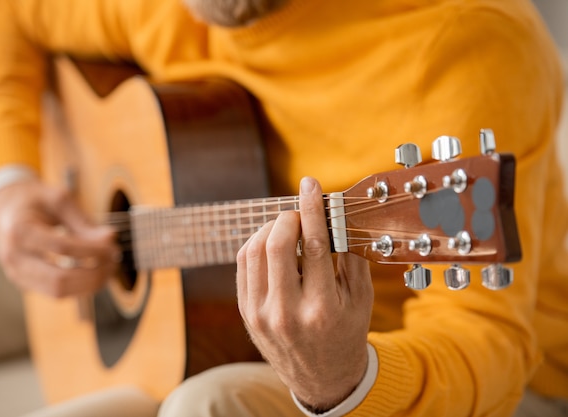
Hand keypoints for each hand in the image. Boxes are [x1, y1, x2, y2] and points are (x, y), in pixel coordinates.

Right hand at [0, 180, 119, 297]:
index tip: (112, 247)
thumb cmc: (33, 201)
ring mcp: (16, 274)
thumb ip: (83, 221)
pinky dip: (79, 287)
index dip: (92, 250)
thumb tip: (110, 239)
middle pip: (58, 279)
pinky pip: (55, 292)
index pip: (62, 248)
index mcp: (20, 231)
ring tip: (107, 269)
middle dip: (93, 275)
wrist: (4, 209)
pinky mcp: (24, 283)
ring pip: (57, 292)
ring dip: (88, 285)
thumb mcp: (58, 199)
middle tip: (113, 262)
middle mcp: (14, 257)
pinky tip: (94, 274)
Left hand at [236, 177, 373, 411]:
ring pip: (254, 251)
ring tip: (287, 228)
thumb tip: (337, 214)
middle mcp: (286, 313)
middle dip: (287, 217)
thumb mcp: (360, 299)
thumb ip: (350, 255)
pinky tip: (272, 242)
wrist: (321, 377)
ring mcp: (261, 314)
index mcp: (321, 309)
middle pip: (276, 244)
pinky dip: (256, 244)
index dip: (311, 208)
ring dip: (270, 228)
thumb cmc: (345, 333)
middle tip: (300, 212)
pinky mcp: (247, 313)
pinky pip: (243, 264)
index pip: (313, 245)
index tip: (310, 184)